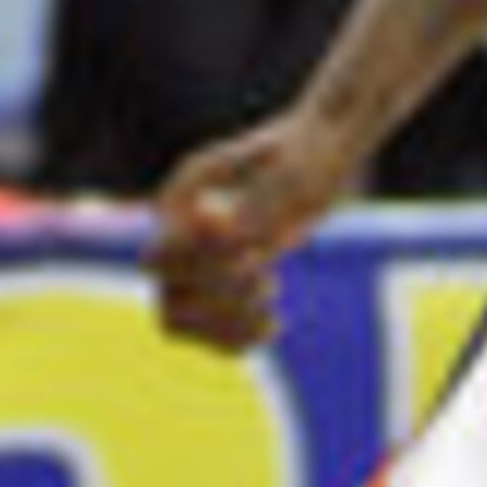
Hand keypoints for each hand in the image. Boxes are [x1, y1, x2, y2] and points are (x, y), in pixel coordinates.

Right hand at [151, 102, 360, 353]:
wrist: (325, 148)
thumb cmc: (309, 155)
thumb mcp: (291, 180)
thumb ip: (251, 204)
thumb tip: (207, 222)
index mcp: (186, 189)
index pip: (162, 254)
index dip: (201, 271)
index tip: (254, 255)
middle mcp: (183, 220)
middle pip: (164, 284)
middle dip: (215, 296)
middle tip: (267, 278)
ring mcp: (198, 249)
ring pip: (174, 312)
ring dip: (220, 322)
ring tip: (271, 295)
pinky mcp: (219, 273)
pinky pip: (201, 328)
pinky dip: (232, 337)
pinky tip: (273, 324)